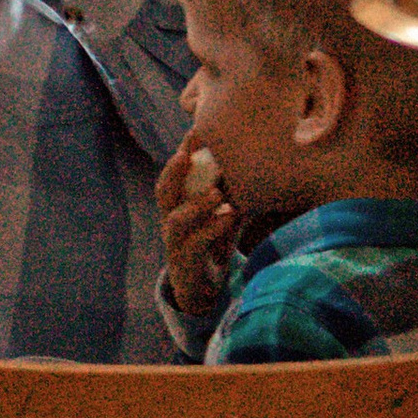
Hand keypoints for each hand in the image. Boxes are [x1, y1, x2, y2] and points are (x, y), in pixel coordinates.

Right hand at [157, 130, 237, 319]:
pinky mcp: (185, 264)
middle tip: (188, 153)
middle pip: (163, 192)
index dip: (182, 152)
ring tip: (217, 193)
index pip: (174, 174)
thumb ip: (226, 190)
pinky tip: (228, 218)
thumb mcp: (218, 212)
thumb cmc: (212, 243)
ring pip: (176, 220)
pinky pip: (193, 245)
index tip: (196, 130)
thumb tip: (254, 157)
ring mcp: (175, 243)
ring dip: (196, 204)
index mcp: (177, 205)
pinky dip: (211, 230)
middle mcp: (171, 221)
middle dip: (175, 171)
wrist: (202, 287)